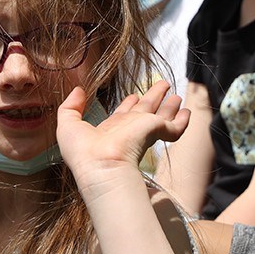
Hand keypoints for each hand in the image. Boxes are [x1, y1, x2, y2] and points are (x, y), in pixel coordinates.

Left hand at [56, 82, 187, 181]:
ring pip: (161, 114)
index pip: (123, 113)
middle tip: (162, 87)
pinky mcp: (156, 131)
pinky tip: (187, 112)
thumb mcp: (67, 124)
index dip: (128, 104)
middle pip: (145, 110)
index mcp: (111, 129)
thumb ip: (71, 106)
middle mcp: (129, 129)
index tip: (133, 95)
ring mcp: (144, 131)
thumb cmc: (83, 152)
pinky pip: (174, 127)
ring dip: (169, 105)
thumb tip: (78, 90)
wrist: (102, 166)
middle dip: (153, 98)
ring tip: (176, 96)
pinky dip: (182, 121)